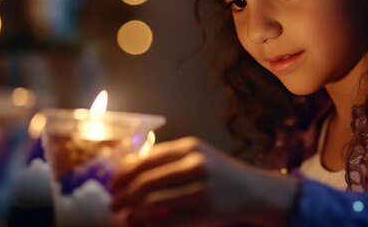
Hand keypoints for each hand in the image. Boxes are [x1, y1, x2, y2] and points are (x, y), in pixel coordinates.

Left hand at [110, 136, 297, 226]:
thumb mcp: (198, 156)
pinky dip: (149, 224)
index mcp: (189, 148)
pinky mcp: (204, 211)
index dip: (124, 173)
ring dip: (133, 211)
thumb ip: (169, 159)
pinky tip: (142, 225)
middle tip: (114, 204)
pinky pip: (167, 220)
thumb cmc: (220, 173)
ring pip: (152, 201)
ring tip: (125, 216)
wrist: (254, 190)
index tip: (113, 184)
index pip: (146, 159)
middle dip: (123, 195)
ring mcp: (200, 189)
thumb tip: (129, 168)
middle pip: (145, 181)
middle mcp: (194, 165)